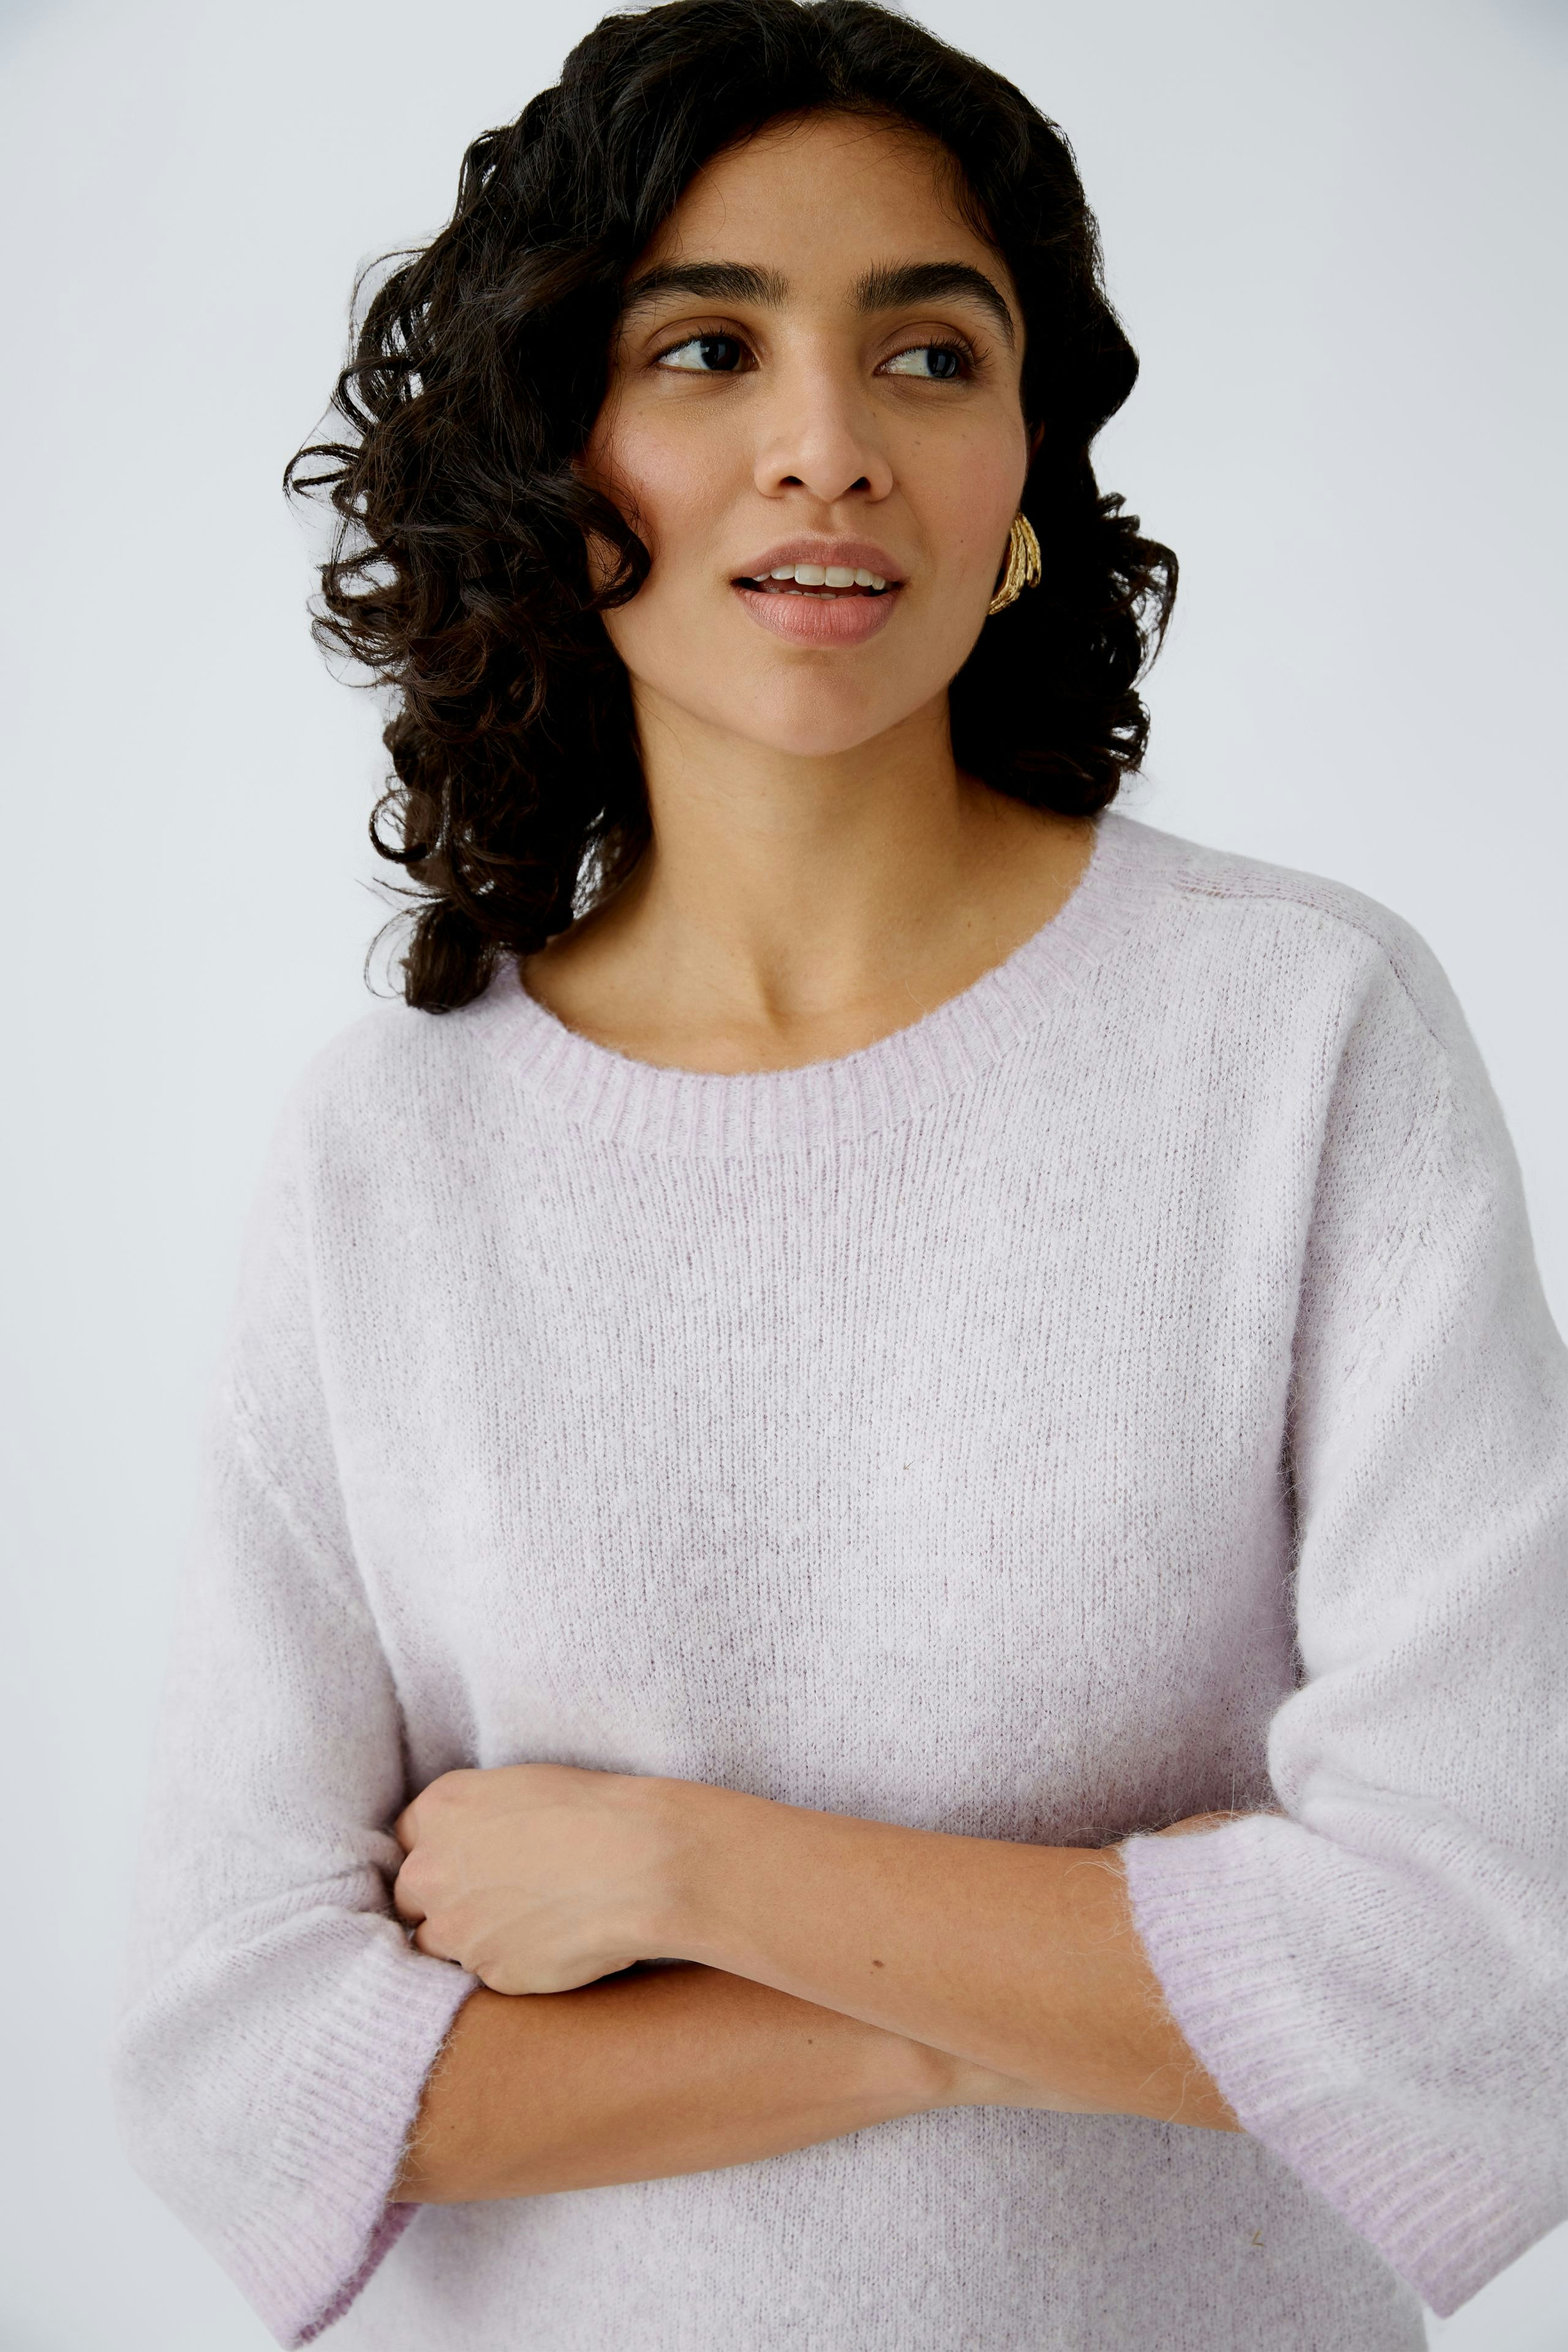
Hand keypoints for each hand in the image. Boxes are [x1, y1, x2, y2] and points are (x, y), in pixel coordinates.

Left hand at [392, 1761, 687, 1994]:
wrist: (638, 1860)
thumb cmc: (592, 1811)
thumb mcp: (518, 1788)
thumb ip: (472, 1820)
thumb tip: (464, 1848)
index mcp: (440, 1810)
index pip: (406, 1839)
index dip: (436, 1851)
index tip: (460, 1860)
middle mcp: (431, 1870)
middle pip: (411, 1896)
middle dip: (441, 1898)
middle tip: (492, 1894)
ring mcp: (455, 1929)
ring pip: (440, 1942)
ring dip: (469, 1935)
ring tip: (524, 1919)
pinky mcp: (488, 1973)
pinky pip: (484, 1971)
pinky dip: (507, 1960)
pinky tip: (547, 1939)